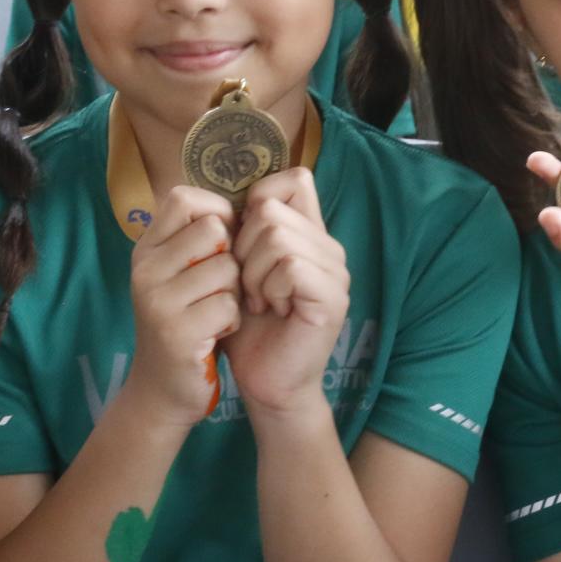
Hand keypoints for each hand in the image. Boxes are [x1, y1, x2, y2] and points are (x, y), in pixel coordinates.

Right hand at [121, 184, 240, 428]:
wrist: (162, 390)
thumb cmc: (185, 323)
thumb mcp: (179, 275)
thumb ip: (199, 240)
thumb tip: (244, 202)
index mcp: (145, 250)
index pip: (183, 198)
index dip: (216, 212)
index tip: (224, 241)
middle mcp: (144, 270)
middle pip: (214, 229)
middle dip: (232, 256)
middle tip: (222, 285)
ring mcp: (157, 301)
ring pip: (227, 268)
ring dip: (235, 292)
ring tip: (217, 312)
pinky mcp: (177, 332)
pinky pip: (229, 305)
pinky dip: (234, 319)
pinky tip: (218, 333)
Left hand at [222, 169, 350, 415]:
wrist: (266, 381)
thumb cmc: (248, 327)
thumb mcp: (240, 269)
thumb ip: (243, 231)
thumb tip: (225, 197)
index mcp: (308, 234)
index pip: (294, 179)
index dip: (259, 199)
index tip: (241, 242)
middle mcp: (328, 247)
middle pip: (271, 210)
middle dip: (242, 249)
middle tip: (248, 287)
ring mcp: (335, 271)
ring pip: (277, 236)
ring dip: (252, 272)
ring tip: (258, 301)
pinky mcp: (332, 296)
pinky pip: (290, 265)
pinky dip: (268, 287)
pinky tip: (271, 310)